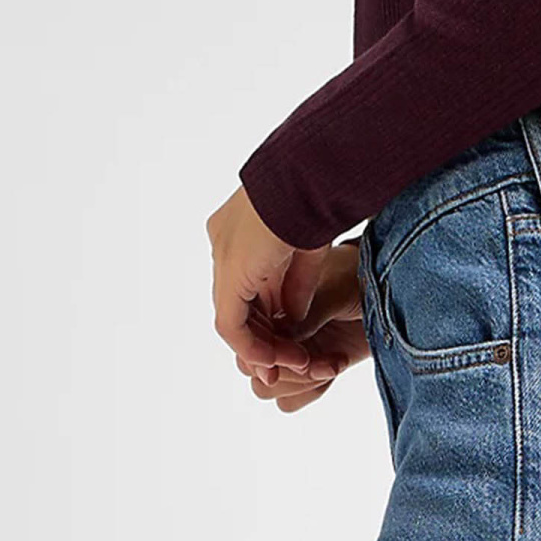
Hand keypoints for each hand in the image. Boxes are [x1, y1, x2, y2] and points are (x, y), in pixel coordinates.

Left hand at [207, 189, 369, 413]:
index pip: (248, 286)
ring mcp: (223, 257)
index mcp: (241, 231)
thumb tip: (292, 316)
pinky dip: (253, 348)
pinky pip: (231, 326)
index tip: (294, 338)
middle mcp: (224, 244)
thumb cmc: (316, 199)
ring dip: (263, 348)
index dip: (269, 318)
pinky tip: (277, 360)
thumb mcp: (308, 252)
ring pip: (233, 320)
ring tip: (292, 364)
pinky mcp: (230, 274)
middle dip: (265, 340)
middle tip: (293, 361)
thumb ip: (297, 286)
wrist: (310, 176)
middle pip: (238, 306)